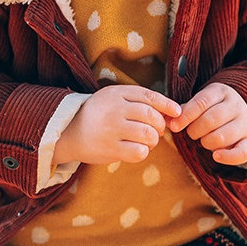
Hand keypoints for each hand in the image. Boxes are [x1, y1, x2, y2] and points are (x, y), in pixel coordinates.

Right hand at [54, 85, 180, 165]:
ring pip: (148, 135)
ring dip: (153, 140)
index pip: (149, 96)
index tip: (177, 112)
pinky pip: (140, 152)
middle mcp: (115, 109)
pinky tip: (136, 149)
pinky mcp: (110, 149)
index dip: (167, 105)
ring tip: (146, 140)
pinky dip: (143, 152)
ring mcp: (112, 129)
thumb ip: (139, 101)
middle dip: (160, 125)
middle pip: (152, 117)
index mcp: (117, 93)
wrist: (69, 131)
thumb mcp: (114, 98)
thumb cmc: (99, 115)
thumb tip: (172, 112)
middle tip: (156, 130)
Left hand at [167, 83, 246, 165]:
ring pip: (223, 136)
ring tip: (204, 140)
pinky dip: (227, 157)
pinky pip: (242, 153)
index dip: (185, 116)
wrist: (240, 110)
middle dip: (195, 130)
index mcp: (220, 92)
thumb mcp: (199, 102)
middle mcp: (235, 106)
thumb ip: (182, 110)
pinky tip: (215, 156)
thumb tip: (166, 120)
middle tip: (191, 133)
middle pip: (211, 120)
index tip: (174, 126)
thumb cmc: (211, 108)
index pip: (201, 102)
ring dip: (207, 142)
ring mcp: (245, 123)